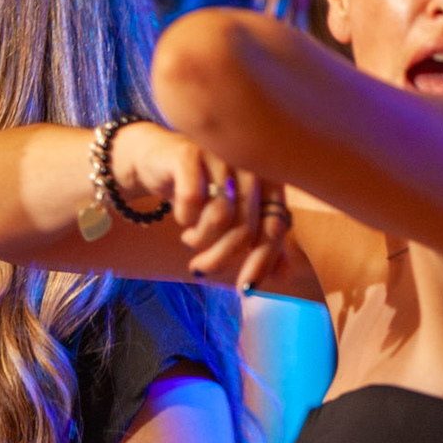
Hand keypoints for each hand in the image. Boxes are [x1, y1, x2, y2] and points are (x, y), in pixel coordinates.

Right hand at [114, 123, 288, 285]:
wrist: (160, 159)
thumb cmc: (205, 193)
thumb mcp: (233, 220)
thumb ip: (261, 243)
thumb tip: (282, 275)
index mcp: (270, 182)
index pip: (275, 229)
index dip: (262, 262)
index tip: (245, 289)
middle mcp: (251, 166)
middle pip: (247, 229)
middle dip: (221, 259)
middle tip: (200, 269)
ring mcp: (222, 156)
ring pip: (220, 217)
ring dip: (201, 240)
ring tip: (190, 238)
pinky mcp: (190, 153)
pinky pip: (192, 200)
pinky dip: (185, 218)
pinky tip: (182, 219)